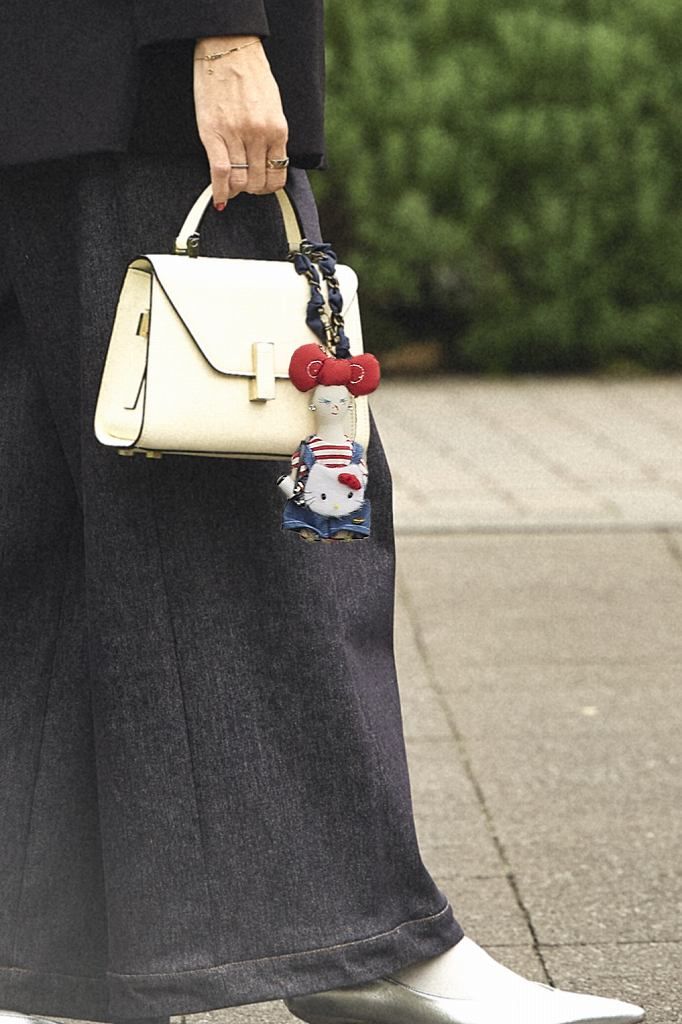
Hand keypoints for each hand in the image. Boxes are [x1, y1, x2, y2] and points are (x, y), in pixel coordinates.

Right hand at [193, 35, 288, 208]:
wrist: (228, 48)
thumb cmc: (251, 74)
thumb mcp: (273, 106)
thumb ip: (273, 135)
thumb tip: (268, 162)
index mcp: (278, 129)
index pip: (277, 174)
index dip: (269, 187)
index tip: (262, 187)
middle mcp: (259, 135)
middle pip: (257, 182)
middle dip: (251, 189)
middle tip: (244, 185)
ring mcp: (236, 135)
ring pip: (240, 181)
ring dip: (236, 190)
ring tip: (232, 187)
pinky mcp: (213, 133)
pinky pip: (220, 172)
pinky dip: (219, 190)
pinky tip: (219, 198)